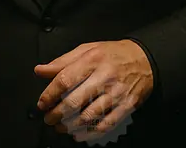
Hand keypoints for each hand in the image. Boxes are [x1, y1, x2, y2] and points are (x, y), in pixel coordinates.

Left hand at [35, 40, 152, 137]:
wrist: (146, 59)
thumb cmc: (112, 54)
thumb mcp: (85, 49)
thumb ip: (62, 61)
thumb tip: (40, 70)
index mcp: (91, 61)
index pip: (65, 80)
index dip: (50, 94)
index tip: (42, 103)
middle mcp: (104, 77)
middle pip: (76, 100)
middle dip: (58, 113)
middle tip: (49, 119)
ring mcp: (117, 93)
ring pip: (90, 115)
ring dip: (72, 125)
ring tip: (61, 127)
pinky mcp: (127, 105)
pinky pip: (108, 123)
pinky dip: (92, 132)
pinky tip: (81, 134)